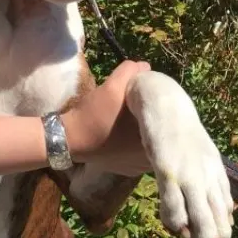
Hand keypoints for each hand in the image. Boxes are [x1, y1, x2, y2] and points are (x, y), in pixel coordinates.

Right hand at [62, 60, 152, 176]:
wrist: (69, 139)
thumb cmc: (94, 115)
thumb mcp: (111, 87)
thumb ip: (131, 71)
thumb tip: (145, 67)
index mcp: (153, 139)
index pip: (168, 118)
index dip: (161, 104)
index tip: (151, 97)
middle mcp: (151, 158)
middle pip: (161, 131)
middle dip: (153, 117)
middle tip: (143, 106)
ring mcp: (141, 167)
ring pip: (151, 143)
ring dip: (146, 131)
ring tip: (136, 120)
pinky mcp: (131, 170)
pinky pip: (141, 153)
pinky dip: (136, 144)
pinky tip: (127, 135)